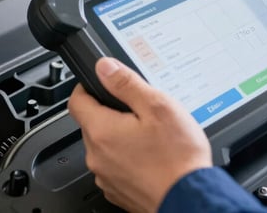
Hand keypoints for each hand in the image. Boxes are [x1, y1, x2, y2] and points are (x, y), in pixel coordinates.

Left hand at [68, 58, 212, 212]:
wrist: (190, 200)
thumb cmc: (178, 159)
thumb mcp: (158, 107)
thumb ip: (126, 83)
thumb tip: (104, 67)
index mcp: (101, 131)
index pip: (76, 100)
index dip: (88, 87)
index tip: (102, 84)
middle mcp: (97, 156)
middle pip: (92, 123)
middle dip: (112, 113)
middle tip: (141, 112)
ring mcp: (106, 176)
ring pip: (105, 146)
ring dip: (121, 137)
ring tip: (151, 137)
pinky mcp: (118, 191)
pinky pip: (115, 166)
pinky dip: (128, 159)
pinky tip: (152, 157)